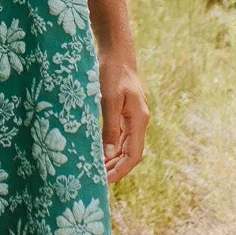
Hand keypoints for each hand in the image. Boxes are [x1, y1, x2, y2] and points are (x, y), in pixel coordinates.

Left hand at [98, 54, 149, 184]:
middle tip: (96, 180)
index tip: (106, 182)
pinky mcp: (125, 112)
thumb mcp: (109, 100)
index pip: (134, 155)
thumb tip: (109, 154)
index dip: (121, 170)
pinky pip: (121, 136)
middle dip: (116, 168)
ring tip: (96, 170)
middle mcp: (139, 121)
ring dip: (113, 159)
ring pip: (126, 146)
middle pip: (130, 153)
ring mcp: (133, 117)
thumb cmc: (112, 73)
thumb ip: (109, 127)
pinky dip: (111, 147)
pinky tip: (99, 152)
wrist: (117, 53)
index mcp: (139, 120)